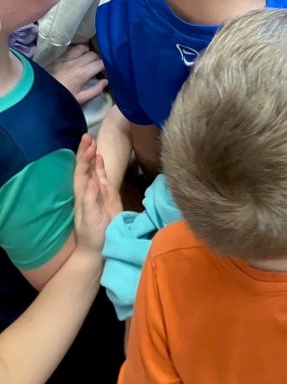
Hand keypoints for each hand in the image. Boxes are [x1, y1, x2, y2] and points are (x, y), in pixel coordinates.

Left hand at [47, 44, 107, 104]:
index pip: (100, 63)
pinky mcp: (59, 57)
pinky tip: (78, 55)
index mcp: (82, 73)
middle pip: (93, 54)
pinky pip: (72, 48)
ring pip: (83, 48)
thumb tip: (105, 81)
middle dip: (98, 59)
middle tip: (97, 66)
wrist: (40, 95)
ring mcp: (66, 58)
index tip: (106, 70)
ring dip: (88, 52)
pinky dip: (78, 50)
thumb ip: (95, 90)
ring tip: (88, 59)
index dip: (106, 66)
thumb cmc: (62, 98)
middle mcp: (76, 62)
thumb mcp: (80, 99)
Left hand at [72, 134, 121, 255]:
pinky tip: (101, 158)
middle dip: (85, 152)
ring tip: (93, 142)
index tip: (89, 145)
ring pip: (93, 170)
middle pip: (84, 168)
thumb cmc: (93, 234)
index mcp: (82, 195)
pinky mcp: (109, 196)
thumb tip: (92, 180)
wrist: (100, 247)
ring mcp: (98, 192)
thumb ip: (91, 199)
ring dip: (92, 156)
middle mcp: (88, 191)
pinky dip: (101, 167)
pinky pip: (103, 177)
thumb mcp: (90, 218)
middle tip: (87, 136)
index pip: (81, 172)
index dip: (83, 158)